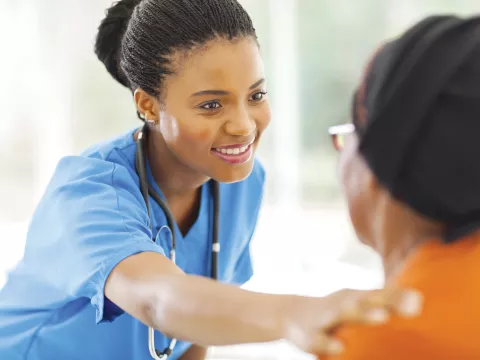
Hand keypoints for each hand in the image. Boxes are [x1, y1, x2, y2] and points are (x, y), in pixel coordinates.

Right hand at [281, 288, 422, 355]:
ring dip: (361, 313)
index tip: (418, 301)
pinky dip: (327, 341)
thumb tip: (419, 300)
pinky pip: (318, 338)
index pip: (379, 294)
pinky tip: (339, 347)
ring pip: (342, 313)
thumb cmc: (338, 311)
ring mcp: (324, 317)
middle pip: (364, 299)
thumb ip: (386, 302)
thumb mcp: (358, 304)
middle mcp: (342, 303)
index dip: (397, 296)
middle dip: (386, 300)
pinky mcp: (308, 334)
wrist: (292, 314)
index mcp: (356, 297)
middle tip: (411, 306)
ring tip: (382, 316)